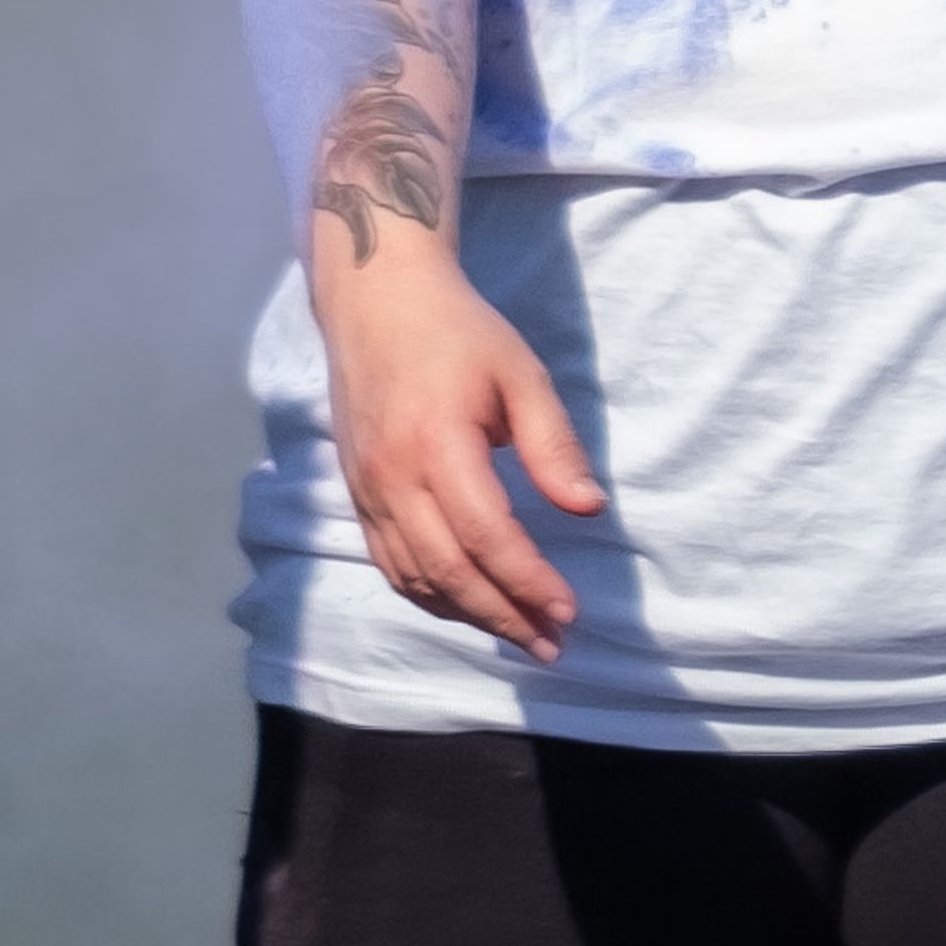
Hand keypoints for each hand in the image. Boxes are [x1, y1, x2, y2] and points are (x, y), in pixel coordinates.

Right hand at [316, 242, 603, 655]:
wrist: (376, 301)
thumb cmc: (458, 332)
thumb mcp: (521, 375)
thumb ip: (552, 446)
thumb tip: (588, 509)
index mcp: (436, 443)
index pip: (487, 536)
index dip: (529, 581)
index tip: (569, 611)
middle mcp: (393, 476)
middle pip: (448, 570)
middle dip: (503, 616)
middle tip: (551, 645)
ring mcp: (367, 488)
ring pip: (414, 576)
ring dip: (468, 615)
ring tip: (519, 635)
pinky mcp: (357, 492)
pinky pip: (389, 561)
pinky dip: (428, 594)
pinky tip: (467, 606)